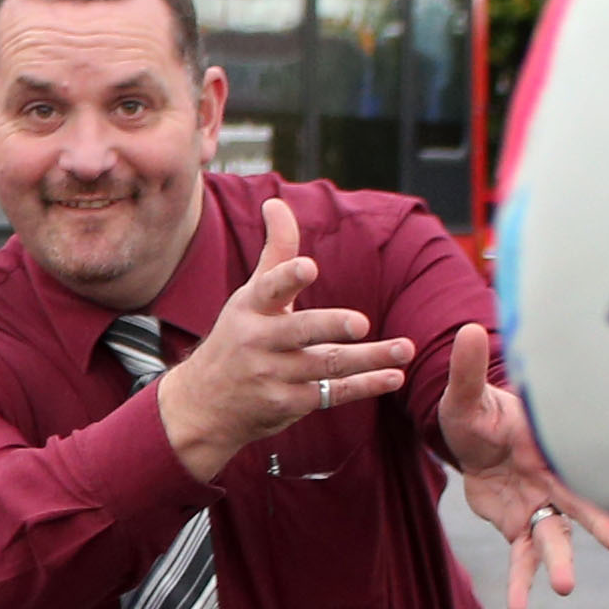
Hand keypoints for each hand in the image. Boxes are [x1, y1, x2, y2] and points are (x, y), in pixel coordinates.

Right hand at [155, 196, 418, 484]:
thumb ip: (274, 251)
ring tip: (404, 349)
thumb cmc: (237, 338)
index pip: (268, 288)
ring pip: (325, 365)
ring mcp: (270, 375)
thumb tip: (276, 202)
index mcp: (249, 308)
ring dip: (368, 359)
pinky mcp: (285, 404)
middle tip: (361, 323)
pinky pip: (331, 394)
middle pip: (298, 331)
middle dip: (329, 326)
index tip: (308, 266)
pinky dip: (364, 386)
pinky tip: (393, 377)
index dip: (287, 277)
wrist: (203, 406)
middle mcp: (256, 342)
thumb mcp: (250, 296)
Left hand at [435, 325, 608, 608]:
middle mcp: (555, 478)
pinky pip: (522, 556)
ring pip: (554, 537)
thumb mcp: (466, 395)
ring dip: (559, 562)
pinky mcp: (516, 525)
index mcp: (551, 446)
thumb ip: (469, 371)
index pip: (581, 457)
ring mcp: (539, 505)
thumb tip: (469, 330)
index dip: (602, 467)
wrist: (472, 435)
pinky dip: (522, 581)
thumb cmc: (479, 411)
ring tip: (563, 589)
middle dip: (600, 520)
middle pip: (580, 502)